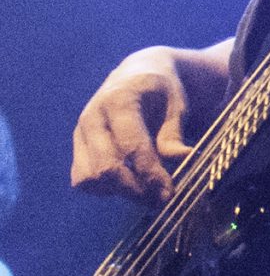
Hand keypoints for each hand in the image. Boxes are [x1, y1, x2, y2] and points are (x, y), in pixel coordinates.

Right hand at [70, 42, 229, 204]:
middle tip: (162, 200)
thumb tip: (184, 158)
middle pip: (105, 168)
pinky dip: (105, 189)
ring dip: (118, 192)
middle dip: (135, 190)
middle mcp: (92, 118)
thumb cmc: (162, 91)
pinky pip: (83, 180)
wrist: (136, 75)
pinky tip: (130, 183)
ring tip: (148, 192)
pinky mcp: (78, 148)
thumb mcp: (177, 104)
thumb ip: (174, 133)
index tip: (170, 193)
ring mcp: (81, 134)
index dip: (151, 174)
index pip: (131, 147)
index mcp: (118, 101)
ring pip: (89, 178)